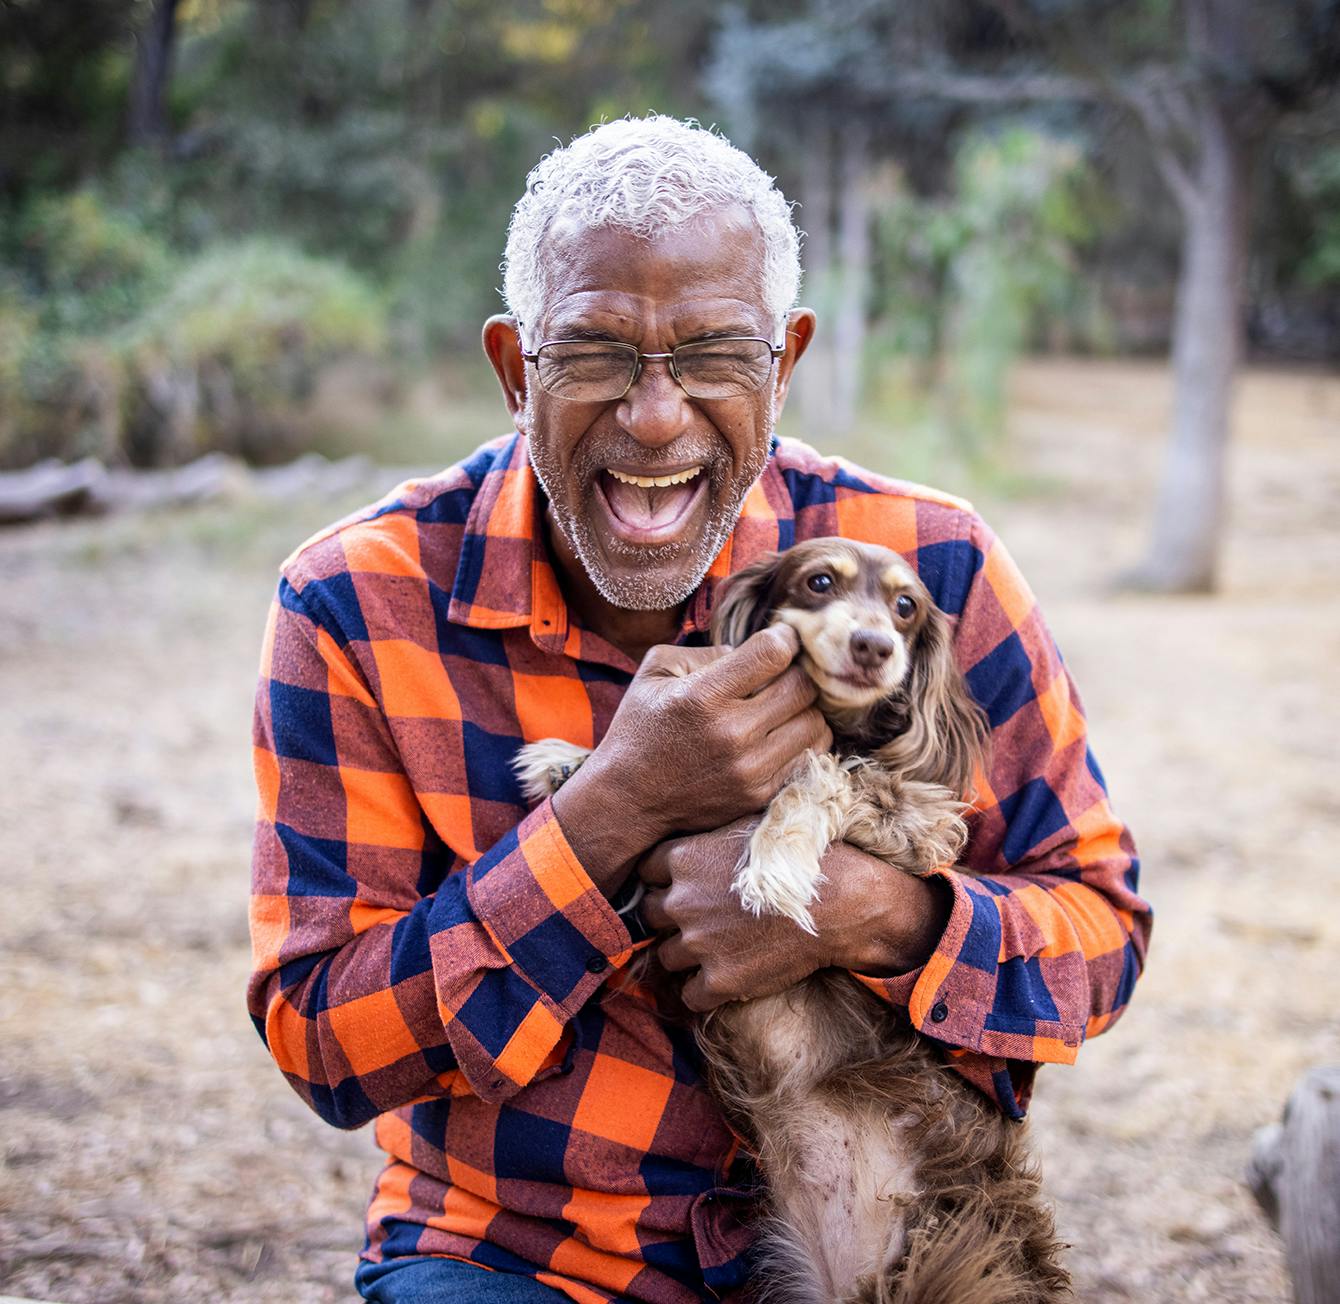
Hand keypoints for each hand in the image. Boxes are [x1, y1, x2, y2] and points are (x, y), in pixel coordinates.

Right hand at [551, 626, 830, 889]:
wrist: (627, 800)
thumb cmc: (641, 727)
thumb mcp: (655, 673)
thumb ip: (706, 651)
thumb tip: (751, 650)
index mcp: (702, 696)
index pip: (772, 653)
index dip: (786, 636)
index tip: (784, 636)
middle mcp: (731, 733)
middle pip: (803, 686)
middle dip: (798, 671)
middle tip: (784, 672)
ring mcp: (749, 769)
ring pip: (816, 722)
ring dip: (805, 707)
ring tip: (784, 703)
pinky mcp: (759, 794)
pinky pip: (809, 756)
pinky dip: (802, 738)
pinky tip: (782, 731)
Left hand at [639, 819, 829, 1011]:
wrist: (840, 903)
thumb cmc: (799, 858)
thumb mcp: (749, 828)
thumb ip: (710, 835)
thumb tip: (698, 825)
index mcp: (684, 858)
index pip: (646, 872)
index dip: (662, 880)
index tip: (680, 886)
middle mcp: (682, 900)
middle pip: (649, 914)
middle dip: (668, 918)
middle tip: (699, 919)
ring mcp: (698, 943)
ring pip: (666, 956)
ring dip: (684, 955)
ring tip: (714, 949)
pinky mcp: (719, 981)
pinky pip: (689, 995)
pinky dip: (702, 991)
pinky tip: (723, 979)